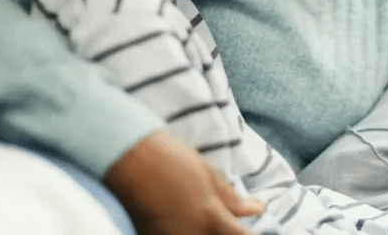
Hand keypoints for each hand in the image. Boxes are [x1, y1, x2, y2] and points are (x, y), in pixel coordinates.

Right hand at [103, 131, 265, 234]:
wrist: (130, 160)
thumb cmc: (173, 161)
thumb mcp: (210, 176)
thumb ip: (235, 200)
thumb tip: (257, 209)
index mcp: (212, 221)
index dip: (249, 233)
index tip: (250, 228)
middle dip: (228, 231)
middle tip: (225, 219)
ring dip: (207, 232)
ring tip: (199, 215)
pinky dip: (186, 231)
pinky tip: (185, 221)